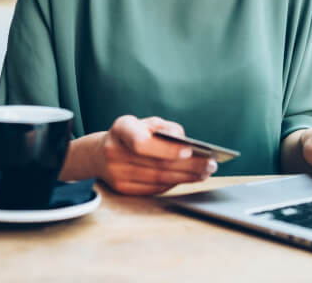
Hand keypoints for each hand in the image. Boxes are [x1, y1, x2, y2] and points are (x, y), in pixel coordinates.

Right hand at [96, 115, 217, 195]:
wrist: (100, 154)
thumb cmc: (131, 134)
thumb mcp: (146, 122)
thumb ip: (166, 128)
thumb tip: (184, 141)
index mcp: (121, 128)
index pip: (142, 142)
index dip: (166, 148)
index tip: (189, 149)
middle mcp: (114, 151)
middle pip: (155, 164)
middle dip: (188, 165)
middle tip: (210, 164)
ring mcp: (116, 173)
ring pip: (157, 179)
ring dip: (185, 177)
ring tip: (205, 172)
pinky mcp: (122, 189)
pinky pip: (153, 188)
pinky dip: (174, 183)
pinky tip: (189, 178)